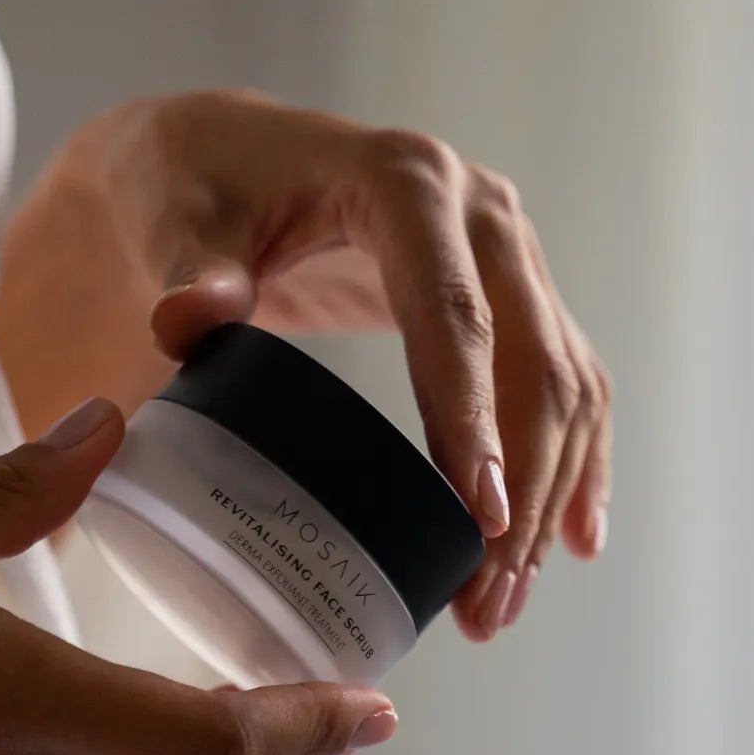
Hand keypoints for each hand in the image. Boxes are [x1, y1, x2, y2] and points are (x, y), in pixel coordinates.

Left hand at [33, 92, 611, 638]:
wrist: (218, 155)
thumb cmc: (195, 187)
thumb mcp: (179, 221)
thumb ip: (190, 271)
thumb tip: (185, 319)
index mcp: (406, 184)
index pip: (453, 312)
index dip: (473, 413)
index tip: (479, 512)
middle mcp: (479, 213)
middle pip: (532, 360)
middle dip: (521, 487)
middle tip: (487, 595)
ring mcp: (506, 252)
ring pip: (565, 382)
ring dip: (549, 497)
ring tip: (504, 599)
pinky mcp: (508, 292)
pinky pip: (566, 380)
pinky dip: (574, 461)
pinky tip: (573, 539)